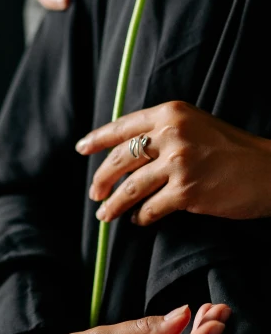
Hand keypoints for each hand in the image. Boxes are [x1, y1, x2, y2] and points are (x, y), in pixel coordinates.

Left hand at [75, 100, 270, 225]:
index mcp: (170, 113)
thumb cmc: (232, 149)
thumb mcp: (195, 125)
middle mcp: (171, 133)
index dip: (97, 139)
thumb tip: (126, 150)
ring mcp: (178, 163)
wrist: (269, 170)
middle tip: (94, 193)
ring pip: (130, 188)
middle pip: (121, 159)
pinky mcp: (187, 192)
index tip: (81, 149)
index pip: (122, 126)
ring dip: (114, 205)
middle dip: (102, 179)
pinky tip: (139, 220)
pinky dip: (141, 217)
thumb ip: (163, 130)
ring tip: (105, 215)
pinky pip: (151, 208)